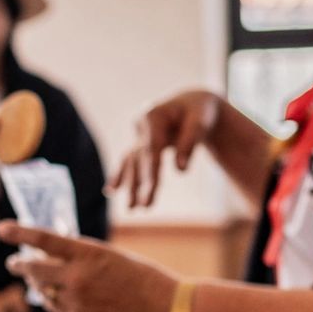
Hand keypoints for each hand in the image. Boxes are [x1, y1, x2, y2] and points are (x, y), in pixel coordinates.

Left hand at [0, 223, 176, 311]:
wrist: (167, 311)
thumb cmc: (144, 279)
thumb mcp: (112, 257)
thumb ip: (83, 259)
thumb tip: (57, 258)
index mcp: (89, 254)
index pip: (45, 239)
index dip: (19, 232)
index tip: (0, 229)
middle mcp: (78, 278)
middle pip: (34, 270)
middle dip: (20, 265)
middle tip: (13, 262)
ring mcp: (78, 303)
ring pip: (44, 292)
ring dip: (38, 284)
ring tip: (36, 279)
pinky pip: (58, 310)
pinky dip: (54, 301)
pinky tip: (55, 297)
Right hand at [112, 89, 221, 208]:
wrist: (193, 103)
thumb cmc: (199, 111)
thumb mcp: (200, 122)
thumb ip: (189, 143)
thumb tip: (180, 170)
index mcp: (153, 115)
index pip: (152, 148)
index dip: (152, 169)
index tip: (152, 188)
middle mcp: (141, 125)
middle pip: (141, 158)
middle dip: (142, 183)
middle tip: (145, 206)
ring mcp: (139, 134)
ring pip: (132, 162)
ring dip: (131, 185)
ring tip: (132, 208)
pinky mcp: (140, 143)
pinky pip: (129, 161)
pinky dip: (122, 176)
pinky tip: (112, 191)